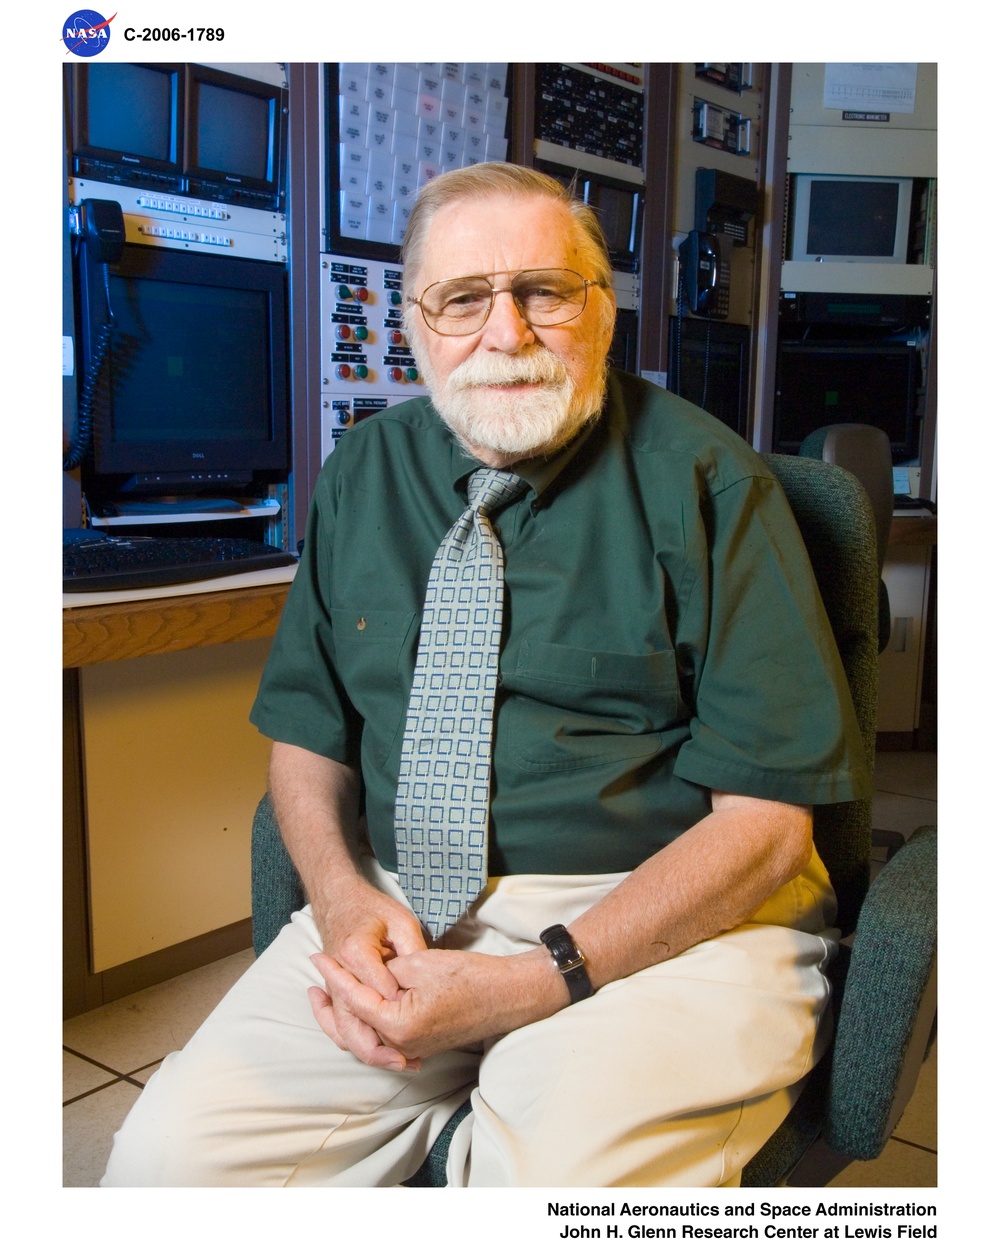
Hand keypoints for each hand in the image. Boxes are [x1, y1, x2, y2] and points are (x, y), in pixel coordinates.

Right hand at [308, 876, 429, 1071]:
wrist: (337, 900)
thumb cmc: (370, 907)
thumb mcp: (400, 921)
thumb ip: (411, 951)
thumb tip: (423, 982)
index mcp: (356, 952)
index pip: (380, 990)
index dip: (403, 1006)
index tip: (425, 1024)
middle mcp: (341, 974)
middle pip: (355, 1021)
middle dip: (380, 1047)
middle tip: (408, 1062)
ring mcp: (333, 987)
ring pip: (345, 1029)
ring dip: (369, 1050)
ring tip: (401, 1063)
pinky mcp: (335, 994)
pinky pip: (342, 1025)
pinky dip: (358, 1042)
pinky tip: (385, 1054)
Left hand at [309, 944, 561, 1066]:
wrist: (507, 995)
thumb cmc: (469, 976)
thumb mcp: (419, 964)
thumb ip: (386, 972)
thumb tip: (368, 975)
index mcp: (399, 1026)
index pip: (355, 1000)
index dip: (334, 975)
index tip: (319, 956)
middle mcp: (403, 1046)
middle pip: (353, 1030)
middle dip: (331, 1004)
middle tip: (315, 977)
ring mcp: (413, 1050)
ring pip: (365, 1038)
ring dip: (345, 1015)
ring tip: (327, 992)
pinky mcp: (421, 1046)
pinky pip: (382, 1039)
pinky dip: (366, 1023)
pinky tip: (360, 1004)